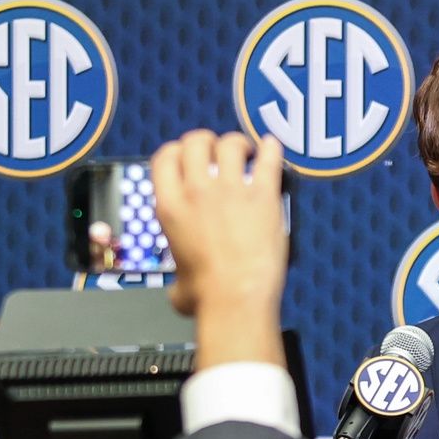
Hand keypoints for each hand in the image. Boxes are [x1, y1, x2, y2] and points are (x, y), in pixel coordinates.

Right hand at [151, 130, 286, 369]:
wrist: (236, 298)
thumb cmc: (208, 296)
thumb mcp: (178, 284)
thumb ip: (178, 277)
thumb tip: (180, 291)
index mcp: (170, 207)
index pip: (164, 158)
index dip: (177, 151)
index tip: (188, 156)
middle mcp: (196, 191)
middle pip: (196, 142)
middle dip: (207, 140)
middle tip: (219, 150)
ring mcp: (230, 190)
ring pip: (230, 145)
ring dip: (238, 143)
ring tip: (247, 151)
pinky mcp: (262, 196)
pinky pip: (268, 160)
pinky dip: (271, 149)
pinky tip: (273, 148)